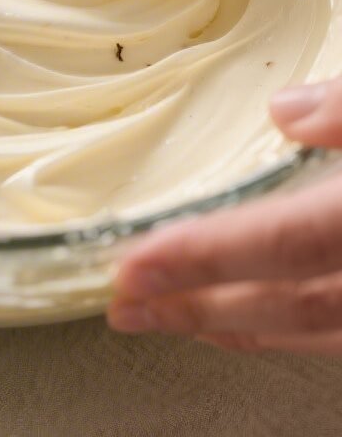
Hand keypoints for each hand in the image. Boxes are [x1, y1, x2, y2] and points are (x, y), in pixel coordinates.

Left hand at [108, 78, 341, 354]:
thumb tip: (282, 110)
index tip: (136, 263)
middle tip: (122, 300)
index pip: (287, 242)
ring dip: (230, 323)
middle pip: (288, 302)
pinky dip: (280, 329)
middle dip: (197, 303)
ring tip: (160, 315)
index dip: (208, 255)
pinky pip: (334, 332)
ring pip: (310, 329)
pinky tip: (241, 320)